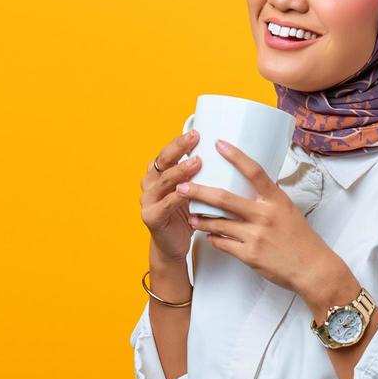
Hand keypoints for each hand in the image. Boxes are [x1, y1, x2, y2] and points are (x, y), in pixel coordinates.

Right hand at [139, 127, 204, 262]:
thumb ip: (201, 174)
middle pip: (162, 161)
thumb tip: (229, 154)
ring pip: (163, 181)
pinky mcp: (151, 217)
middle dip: (178, 148)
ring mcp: (148, 200)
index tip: (197, 133)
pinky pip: (165, 204)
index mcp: (158, 173)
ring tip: (195, 163)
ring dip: (180, 170)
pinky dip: (176, 196)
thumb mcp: (193, 190)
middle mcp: (150, 183)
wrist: (173, 245)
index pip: (167, 152)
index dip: (179, 142)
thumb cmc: (186, 215)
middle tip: (195, 139)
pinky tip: (186, 191)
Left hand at [177, 140, 342, 295]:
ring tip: (192, 216)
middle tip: (181, 186)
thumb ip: (268, 197)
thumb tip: (251, 182)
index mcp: (276, 200)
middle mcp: (265, 215)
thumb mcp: (287, 210)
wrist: (313, 270)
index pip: (254, 171)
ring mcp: (256, 236)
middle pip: (224, 199)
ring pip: (217, 223)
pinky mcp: (249, 255)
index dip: (236, 156)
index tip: (219, 144)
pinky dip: (213, 238)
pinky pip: (222, 243)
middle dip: (198, 191)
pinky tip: (209, 235)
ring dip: (201, 220)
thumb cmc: (300, 238)